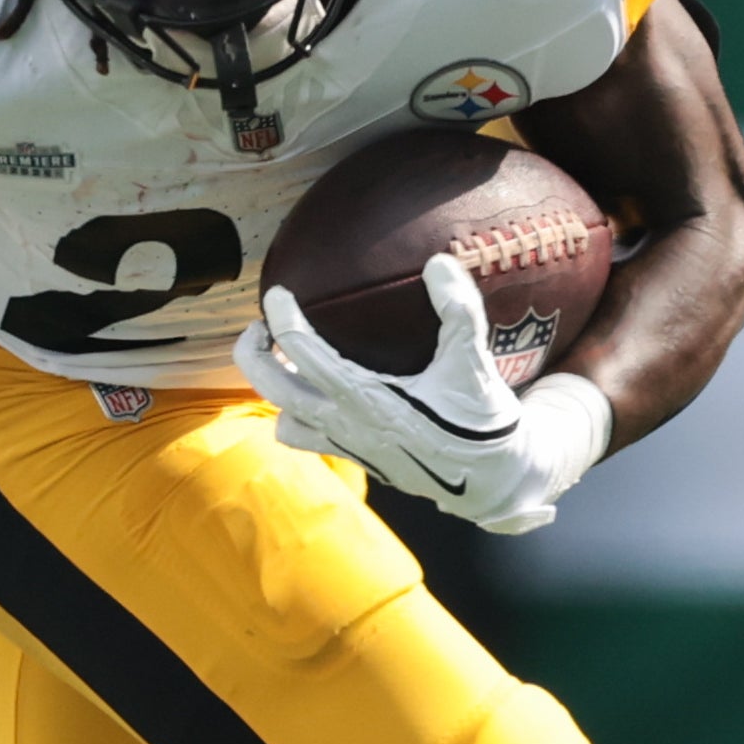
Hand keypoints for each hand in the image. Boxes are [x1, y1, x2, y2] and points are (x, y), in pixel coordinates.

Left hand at [231, 255, 606, 535]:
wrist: (490, 480)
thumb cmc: (479, 420)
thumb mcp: (473, 361)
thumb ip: (458, 310)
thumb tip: (438, 263)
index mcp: (364, 396)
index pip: (301, 351)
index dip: (282, 317)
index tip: (276, 294)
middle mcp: (344, 424)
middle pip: (271, 389)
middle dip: (253, 355)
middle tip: (259, 328)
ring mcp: (346, 446)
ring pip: (283, 422)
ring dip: (275, 393)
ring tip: (284, 364)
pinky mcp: (355, 459)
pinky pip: (307, 441)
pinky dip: (299, 418)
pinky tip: (317, 395)